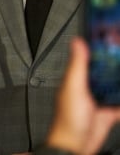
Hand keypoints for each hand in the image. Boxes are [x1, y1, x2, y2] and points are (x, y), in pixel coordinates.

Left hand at [45, 37, 119, 153]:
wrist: (75, 144)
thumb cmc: (68, 119)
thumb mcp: (74, 87)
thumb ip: (78, 65)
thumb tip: (77, 42)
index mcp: (77, 79)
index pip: (89, 59)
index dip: (99, 49)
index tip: (111, 38)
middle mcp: (88, 88)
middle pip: (105, 72)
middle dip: (115, 64)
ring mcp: (99, 100)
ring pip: (114, 86)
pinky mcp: (108, 113)